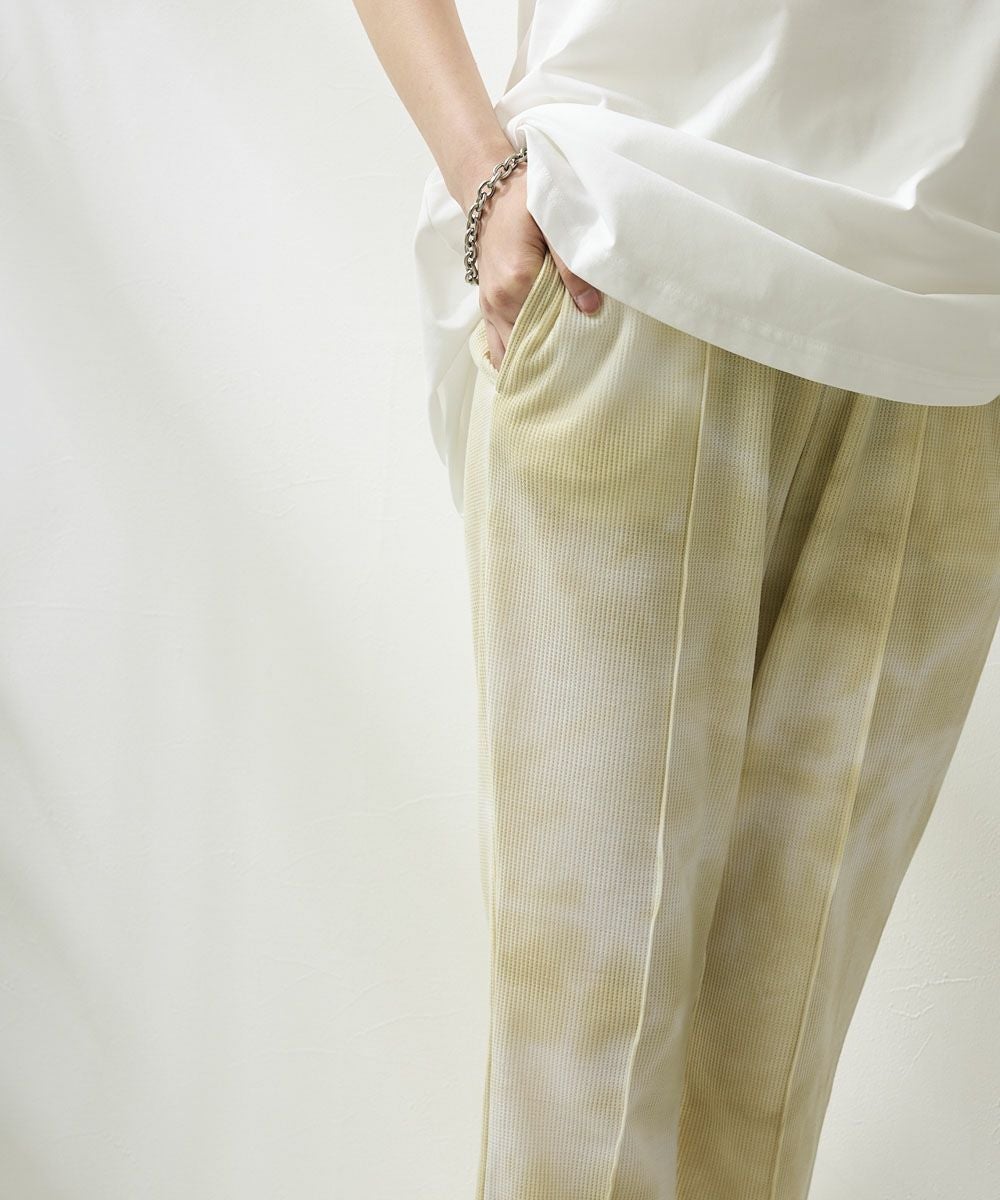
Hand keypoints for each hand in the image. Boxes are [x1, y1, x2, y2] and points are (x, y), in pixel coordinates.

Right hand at [471, 168, 602, 371]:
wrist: (490, 190)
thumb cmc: (525, 201)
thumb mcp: (556, 224)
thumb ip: (573, 267)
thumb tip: (591, 308)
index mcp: (517, 282)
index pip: (544, 331)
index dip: (566, 345)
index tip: (587, 354)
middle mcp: (498, 300)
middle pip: (524, 347)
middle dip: (548, 360)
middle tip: (576, 367)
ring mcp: (489, 304)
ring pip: (507, 350)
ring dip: (529, 359)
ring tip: (555, 367)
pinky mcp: (486, 303)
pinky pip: (496, 341)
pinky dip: (513, 353)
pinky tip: (533, 359)